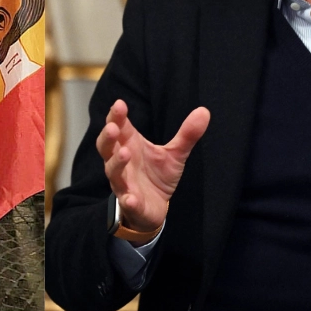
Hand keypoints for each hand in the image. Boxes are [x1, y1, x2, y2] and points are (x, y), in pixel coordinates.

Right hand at [96, 99, 210, 238]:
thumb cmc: (157, 175)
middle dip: (108, 137)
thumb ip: (187, 134)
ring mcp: (124, 183)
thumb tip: (204, 111)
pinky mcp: (132, 203)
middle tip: (113, 127)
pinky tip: (130, 198)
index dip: (116, 116)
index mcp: (130, 145)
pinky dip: (127, 200)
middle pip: (106, 147)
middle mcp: (122, 162)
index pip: (118, 127)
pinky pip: (127, 201)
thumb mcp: (174, 154)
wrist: (156, 207)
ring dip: (117, 163)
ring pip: (113, 172)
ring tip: (124, 153)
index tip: (120, 104)